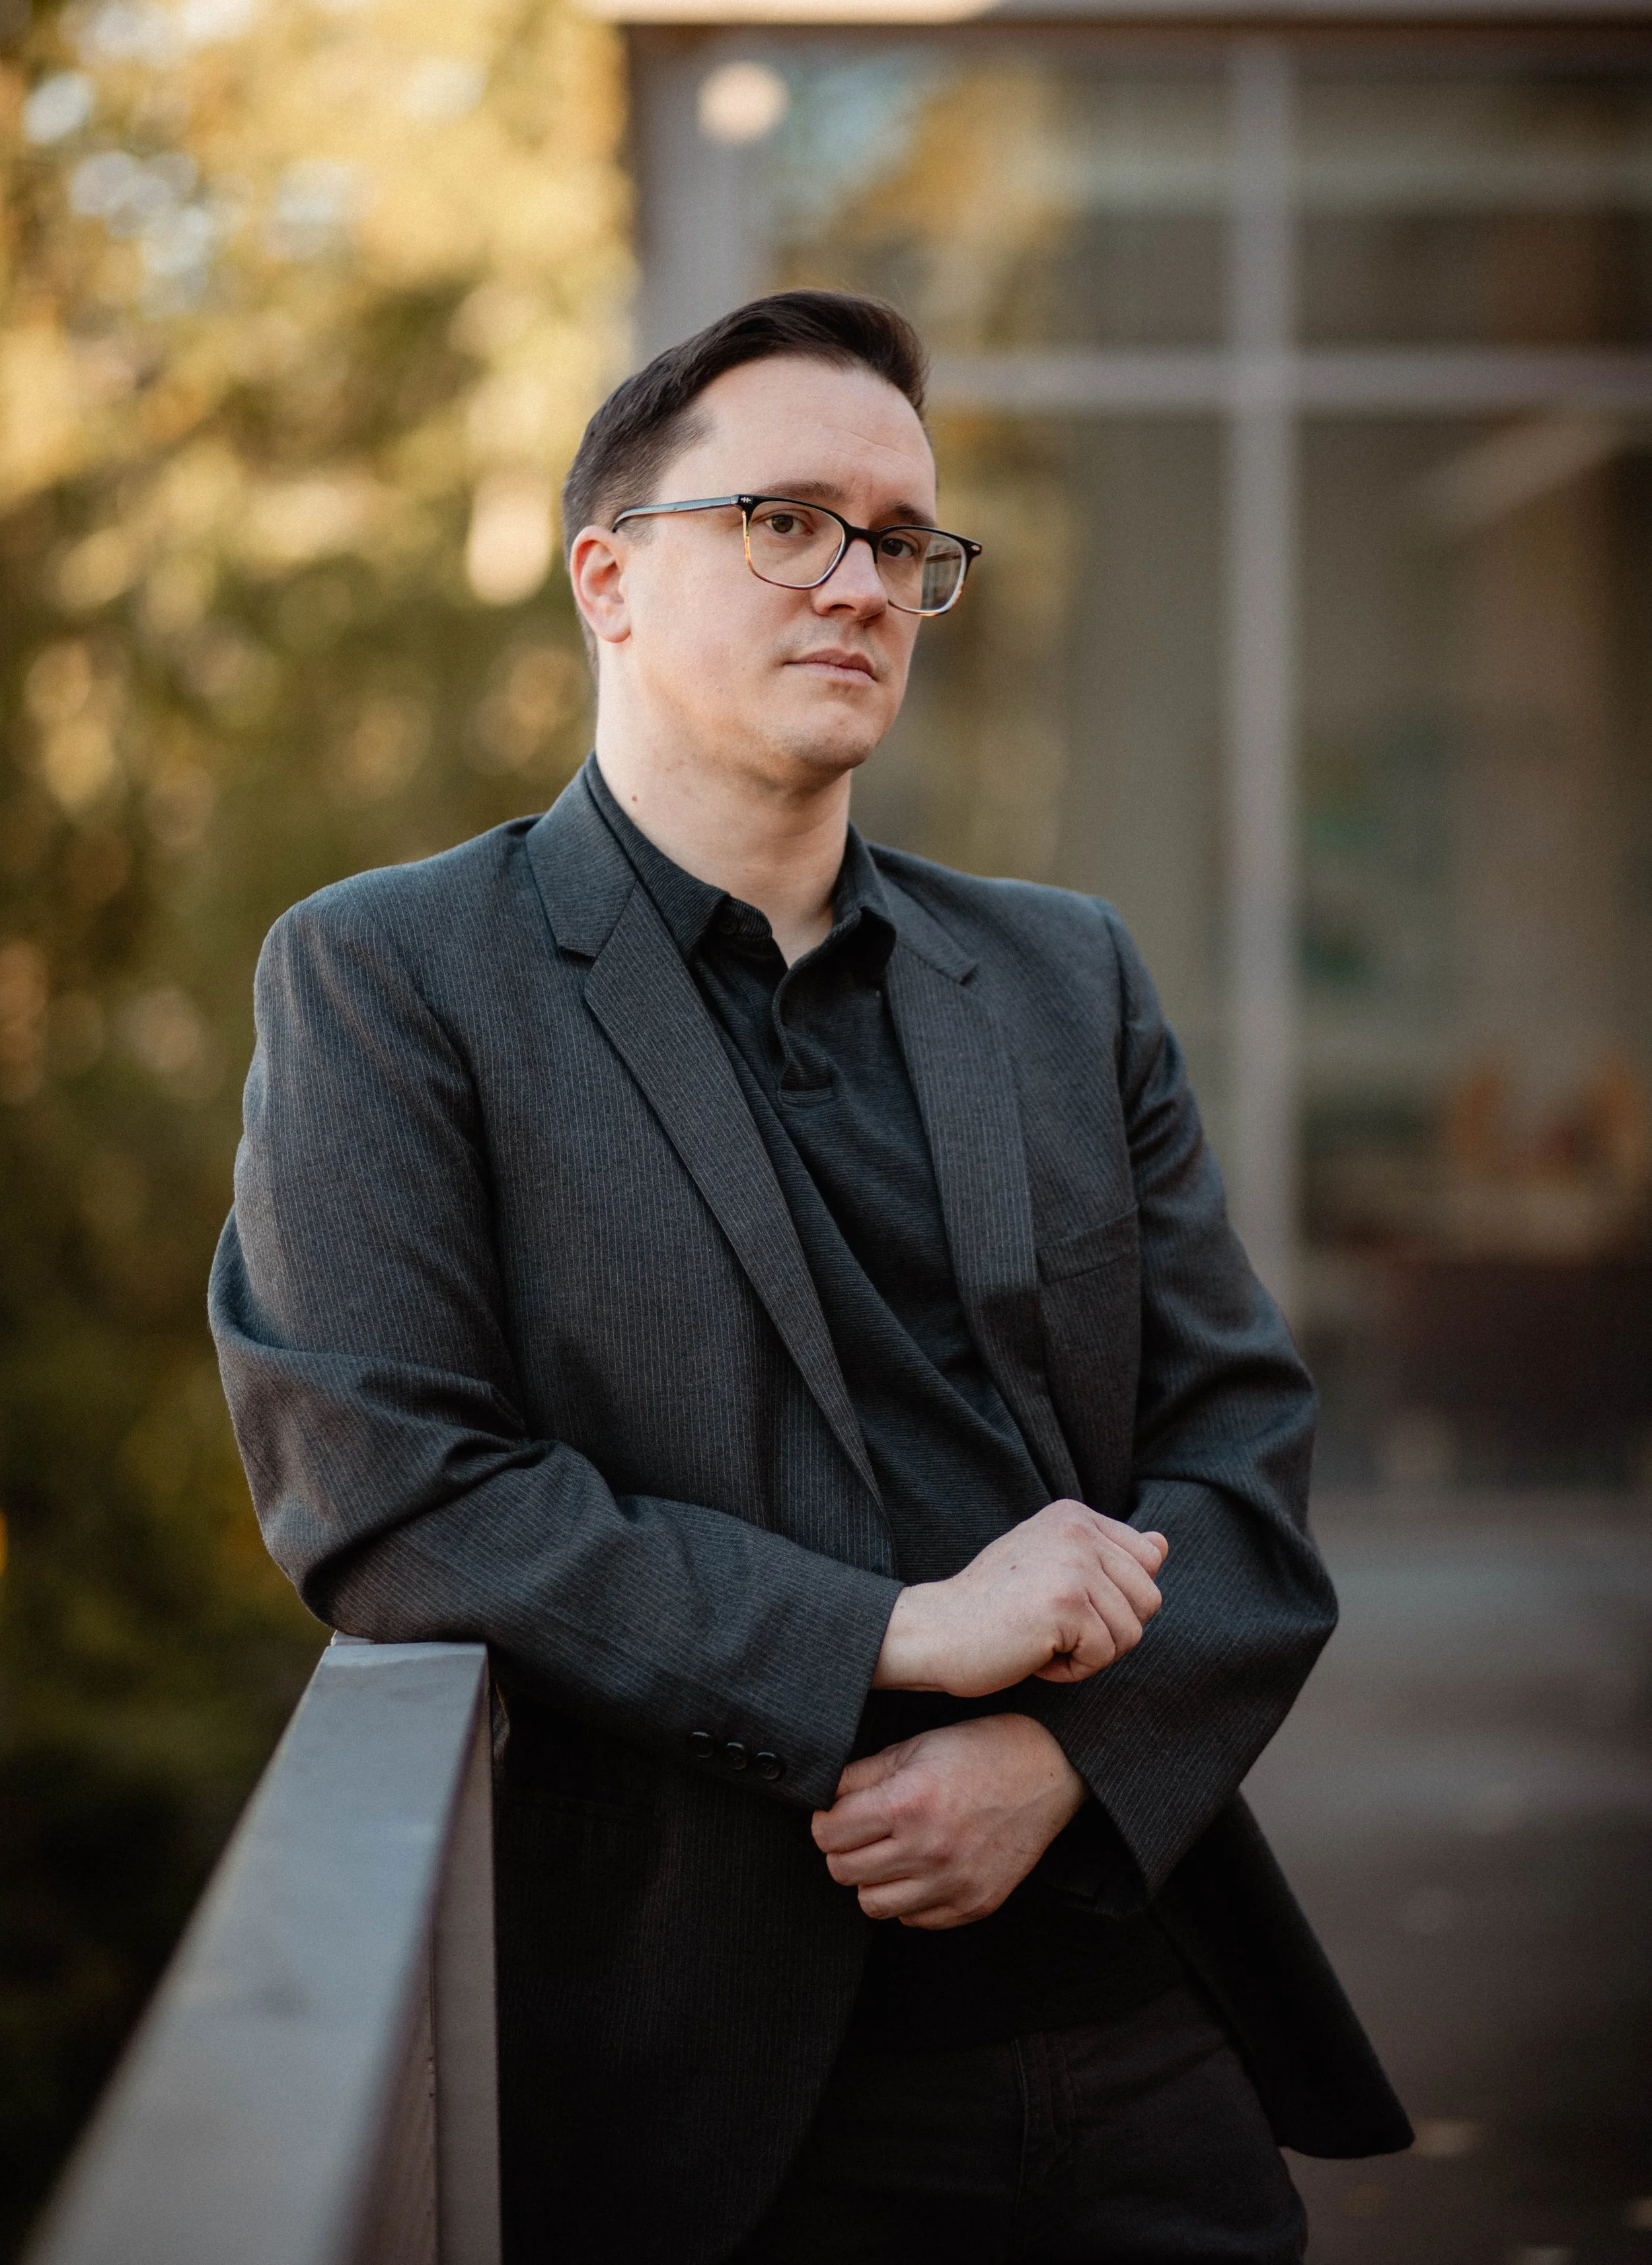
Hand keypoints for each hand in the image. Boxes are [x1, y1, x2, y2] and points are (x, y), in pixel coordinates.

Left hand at [811, 1714, 1086, 1929]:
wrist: (1048, 1770)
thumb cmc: (981, 1751)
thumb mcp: (916, 1746)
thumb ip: (863, 1775)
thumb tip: (825, 1798)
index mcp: (908, 1802)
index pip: (828, 1834)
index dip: (824, 1821)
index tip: (834, 1814)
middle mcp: (928, 1848)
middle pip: (843, 1872)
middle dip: (842, 1849)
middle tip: (859, 1832)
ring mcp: (953, 1882)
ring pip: (872, 1904)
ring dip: (872, 1879)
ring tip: (889, 1853)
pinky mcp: (974, 1904)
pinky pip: (914, 1919)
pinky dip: (909, 1898)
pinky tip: (921, 1868)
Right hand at [873, 1500, 1165, 1697]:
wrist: (933, 1633)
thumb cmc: (991, 1608)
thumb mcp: (1053, 1569)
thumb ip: (1107, 1556)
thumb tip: (1162, 1544)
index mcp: (1074, 1515)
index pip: (1146, 1562)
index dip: (1115, 1600)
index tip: (1063, 1605)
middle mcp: (1077, 1529)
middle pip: (1148, 1599)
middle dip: (1109, 1630)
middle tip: (1054, 1630)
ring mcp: (1073, 1563)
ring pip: (1131, 1632)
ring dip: (1090, 1653)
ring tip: (1041, 1640)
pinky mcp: (1066, 1602)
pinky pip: (1104, 1654)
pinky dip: (1071, 1670)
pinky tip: (1034, 1654)